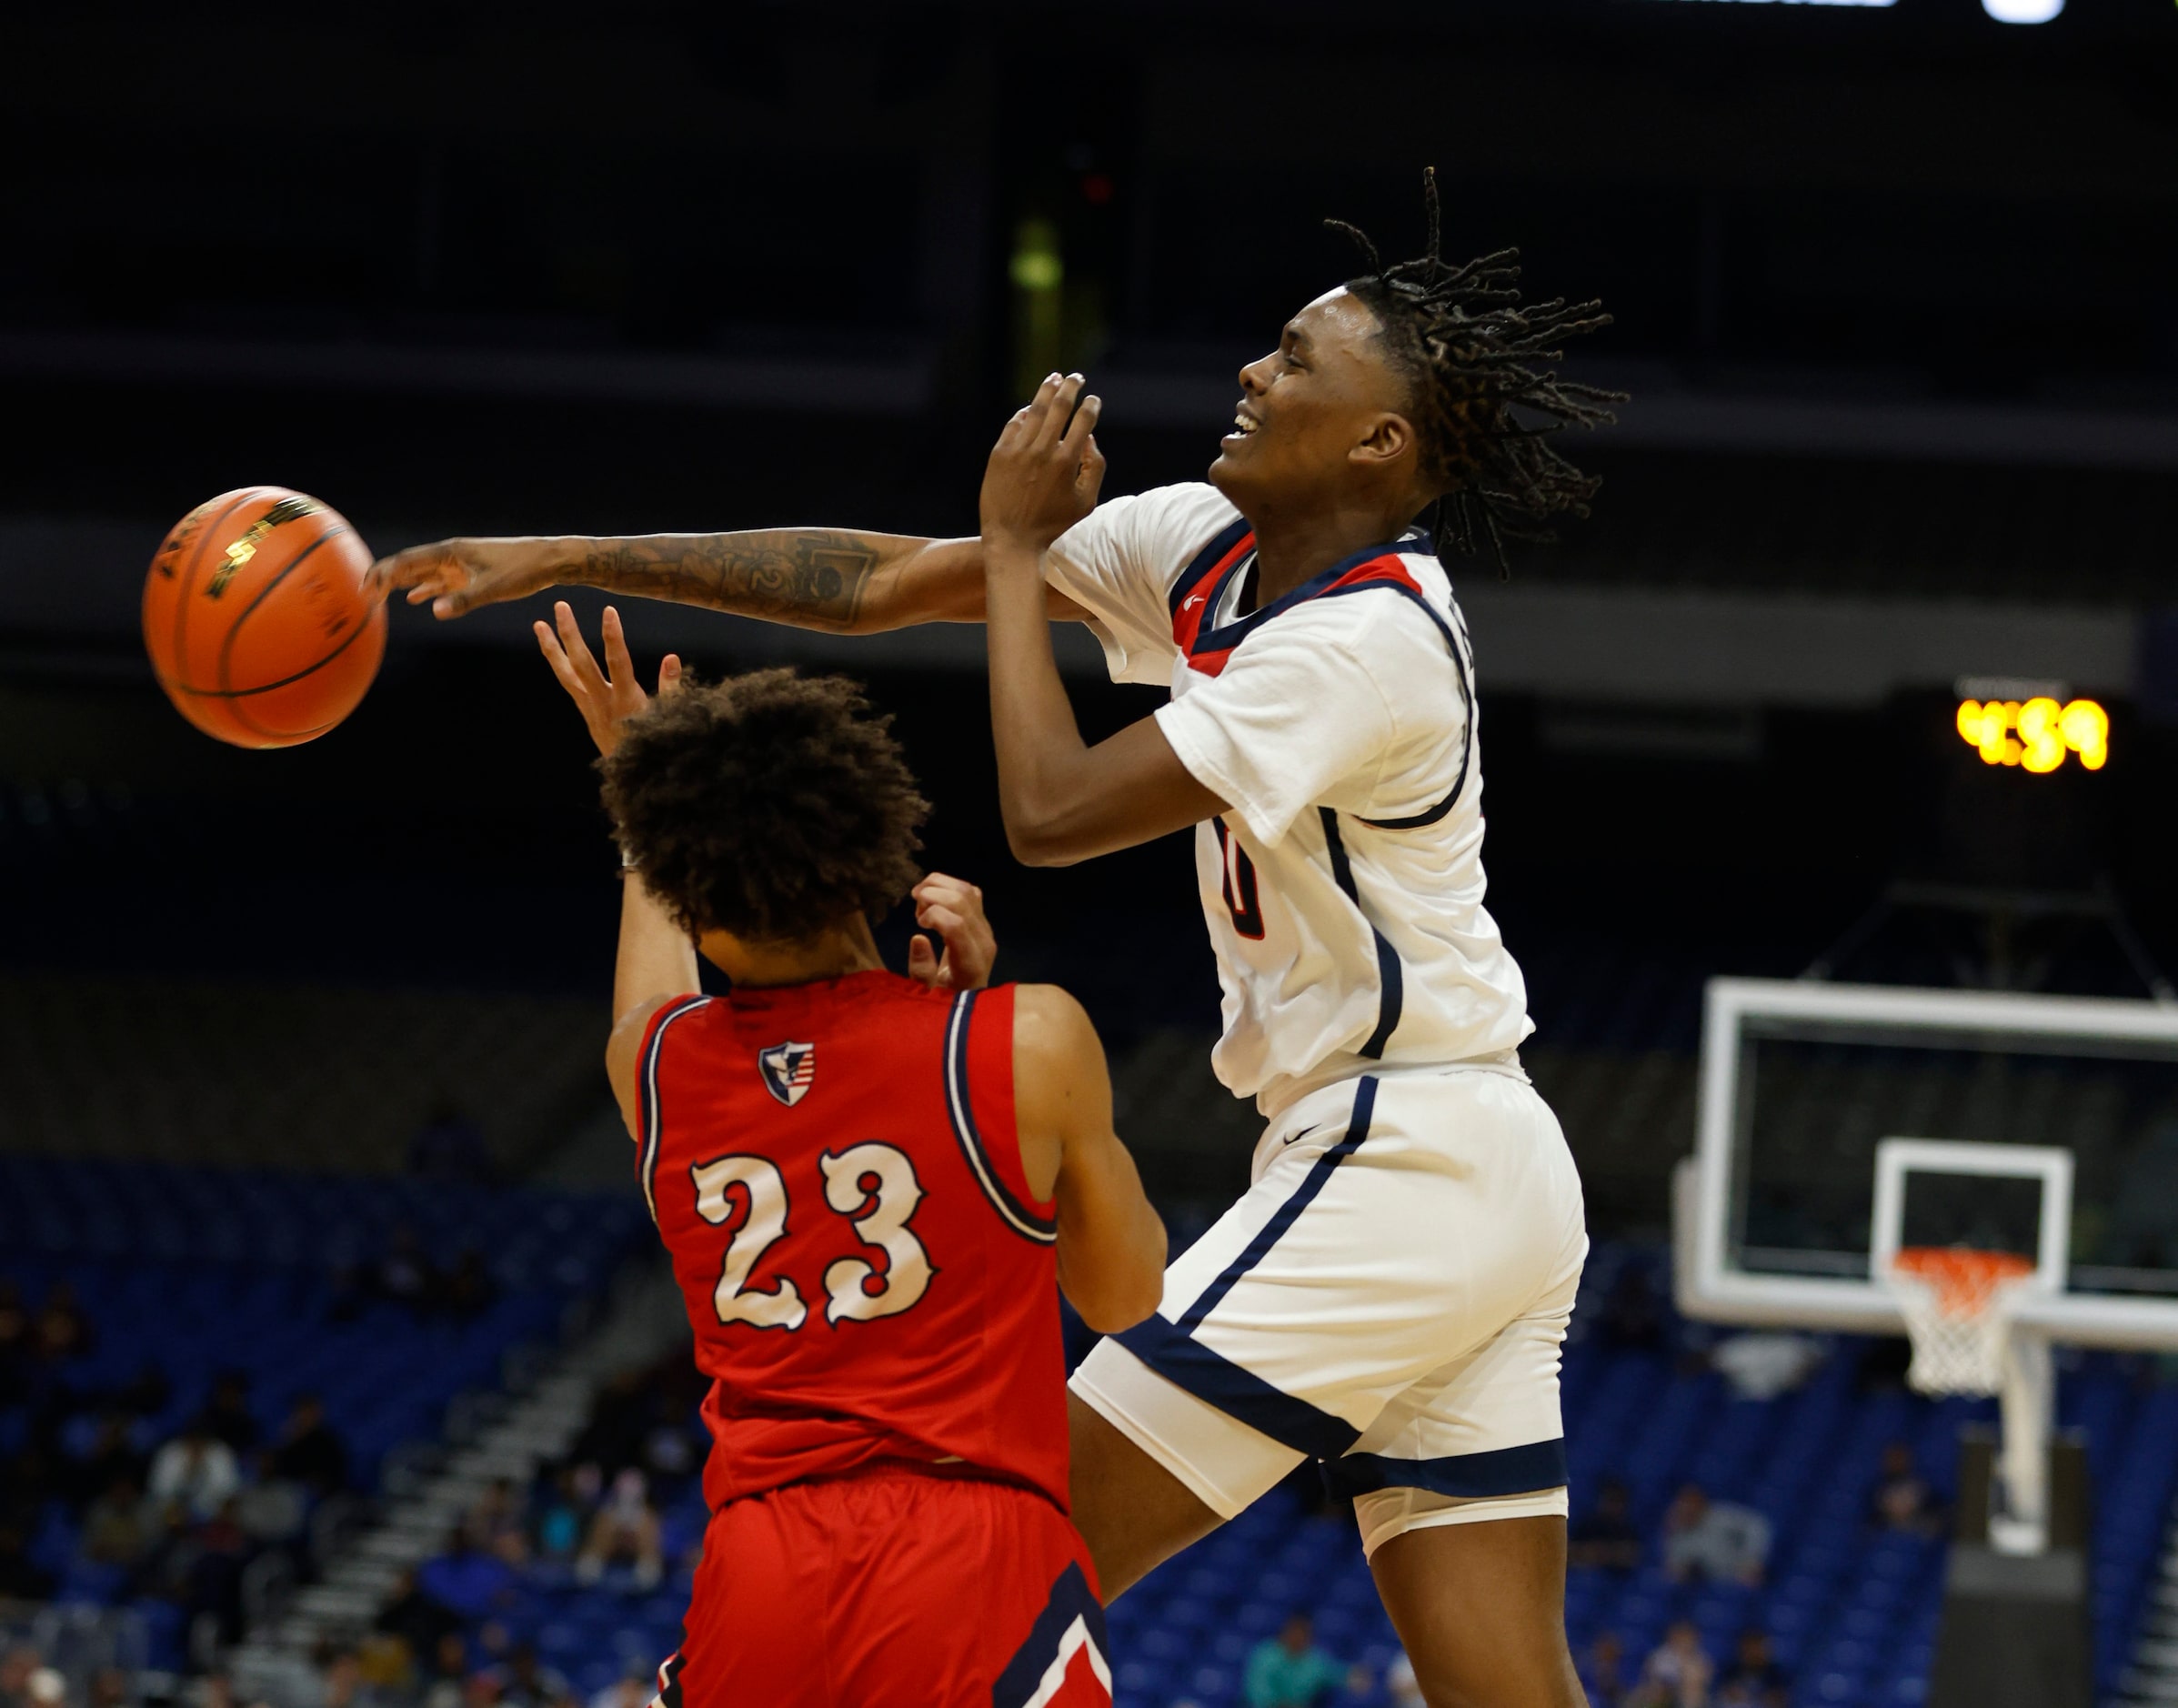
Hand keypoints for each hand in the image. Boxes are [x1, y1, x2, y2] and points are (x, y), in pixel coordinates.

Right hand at [367, 537, 558, 618]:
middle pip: (410, 565)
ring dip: (401, 584)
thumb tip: (434, 611)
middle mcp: (452, 555)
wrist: (549, 561)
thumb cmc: (523, 570)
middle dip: (385, 578)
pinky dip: (426, 588)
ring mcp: (461, 564)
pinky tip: (416, 599)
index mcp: (451, 552)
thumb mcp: (493, 588)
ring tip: (380, 596)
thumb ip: (464, 600)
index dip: (383, 574)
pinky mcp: (471, 573)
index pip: (407, 561)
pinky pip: (441, 581)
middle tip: (364, 596)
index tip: (366, 590)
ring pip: (423, 573)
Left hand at [532, 601, 680, 756]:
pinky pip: (567, 683)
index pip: (618, 662)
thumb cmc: (656, 745)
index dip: (614, 636)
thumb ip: (671, 687)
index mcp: (626, 701)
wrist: (636, 778)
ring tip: (539, 625)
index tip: (609, 610)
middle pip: (582, 663)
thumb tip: (672, 658)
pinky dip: (558, 665)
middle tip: (561, 606)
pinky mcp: (585, 711)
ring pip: (566, 674)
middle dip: (571, 633)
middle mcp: (603, 702)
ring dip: (552, 648)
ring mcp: (590, 707)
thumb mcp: (670, 717)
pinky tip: (552, 650)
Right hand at [905, 873, 995, 990]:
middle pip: (962, 900)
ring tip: (921, 901)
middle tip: (916, 910)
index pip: (956, 924)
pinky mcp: (983, 922)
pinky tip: (933, 900)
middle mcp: (983, 941)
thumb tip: (918, 937)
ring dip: (939, 886)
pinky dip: (948, 887)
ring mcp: (986, 929)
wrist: (968, 1000)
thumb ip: (921, 970)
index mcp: (970, 963)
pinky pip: (971, 893)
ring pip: (967, 890)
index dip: (932, 915)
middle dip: (932, 894)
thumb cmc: (946, 999)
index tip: (918, 924)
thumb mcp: (927, 994)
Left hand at [979, 373, 1105, 555]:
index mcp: (1067, 461)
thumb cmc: (1053, 523)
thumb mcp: (1085, 501)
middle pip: (1060, 406)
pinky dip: (1025, 413)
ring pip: (1035, 409)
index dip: (1091, 406)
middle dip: (1071, 387)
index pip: (1083, 421)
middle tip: (1076, 377)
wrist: (1012, 538)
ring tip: (1054, 378)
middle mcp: (1043, 451)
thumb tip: (1088, 438)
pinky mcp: (1000, 453)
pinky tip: (1032, 408)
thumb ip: (1094, 467)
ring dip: (1047, 389)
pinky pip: (1014, 424)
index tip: (1094, 400)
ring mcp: (1019, 450)